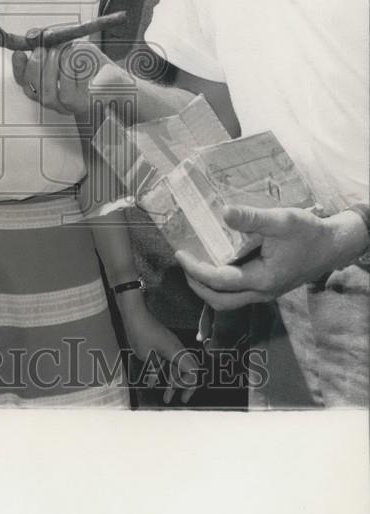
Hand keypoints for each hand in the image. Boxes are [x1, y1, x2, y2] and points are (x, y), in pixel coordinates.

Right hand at [11, 39, 120, 117]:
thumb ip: (54, 41)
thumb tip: (35, 35)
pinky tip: (82, 62)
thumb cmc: (95, 64)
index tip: (19, 52)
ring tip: (65, 50)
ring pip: (50, 92)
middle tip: (43, 49)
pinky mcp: (82, 107)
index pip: (25, 82)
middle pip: (35, 90)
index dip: (18, 69)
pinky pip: (69, 91)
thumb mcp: (72, 48)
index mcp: (49, 88)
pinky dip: (72, 71)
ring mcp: (69, 107)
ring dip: (54, 67)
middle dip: (36, 66)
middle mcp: (56, 102)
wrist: (121, 80)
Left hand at [124, 304, 200, 403]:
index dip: (188, 385)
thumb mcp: (146, 355)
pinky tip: (153, 382)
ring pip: (177, 367)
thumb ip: (154, 370)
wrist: (135, 313)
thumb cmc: (141, 332)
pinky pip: (168, 361)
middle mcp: (177, 348)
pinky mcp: (163, 344)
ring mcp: (171, 345)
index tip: (179, 393)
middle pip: (188, 370)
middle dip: (185, 386)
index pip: (193, 372)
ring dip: (172, 382)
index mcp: (176, 352)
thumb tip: (154, 383)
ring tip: (165, 397)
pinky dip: (164, 372)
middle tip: (181, 400)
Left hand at [176, 205, 368, 310]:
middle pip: (220, 300)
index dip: (196, 269)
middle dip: (197, 285)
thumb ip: (251, 218)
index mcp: (262, 279)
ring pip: (229, 301)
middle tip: (184, 263)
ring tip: (195, 265)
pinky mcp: (268, 287)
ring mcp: (265, 292)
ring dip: (208, 287)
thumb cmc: (308, 233)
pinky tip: (216, 263)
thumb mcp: (281, 220)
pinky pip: (238, 293)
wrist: (333, 246)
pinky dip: (222, 284)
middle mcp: (262, 292)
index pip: (219, 281)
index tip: (180, 254)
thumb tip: (223, 212)